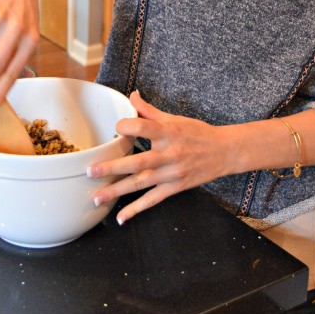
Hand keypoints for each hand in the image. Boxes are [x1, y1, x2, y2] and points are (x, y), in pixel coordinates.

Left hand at [88, 90, 234, 224]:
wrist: (224, 152)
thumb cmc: (198, 132)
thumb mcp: (175, 118)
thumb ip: (149, 110)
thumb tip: (132, 96)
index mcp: (168, 132)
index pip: (142, 127)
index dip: (126, 126)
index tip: (116, 127)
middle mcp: (169, 154)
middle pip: (137, 162)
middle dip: (112, 168)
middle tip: (90, 171)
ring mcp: (171, 174)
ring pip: (141, 183)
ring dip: (117, 191)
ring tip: (96, 197)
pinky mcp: (175, 188)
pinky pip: (152, 200)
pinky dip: (136, 209)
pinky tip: (120, 217)